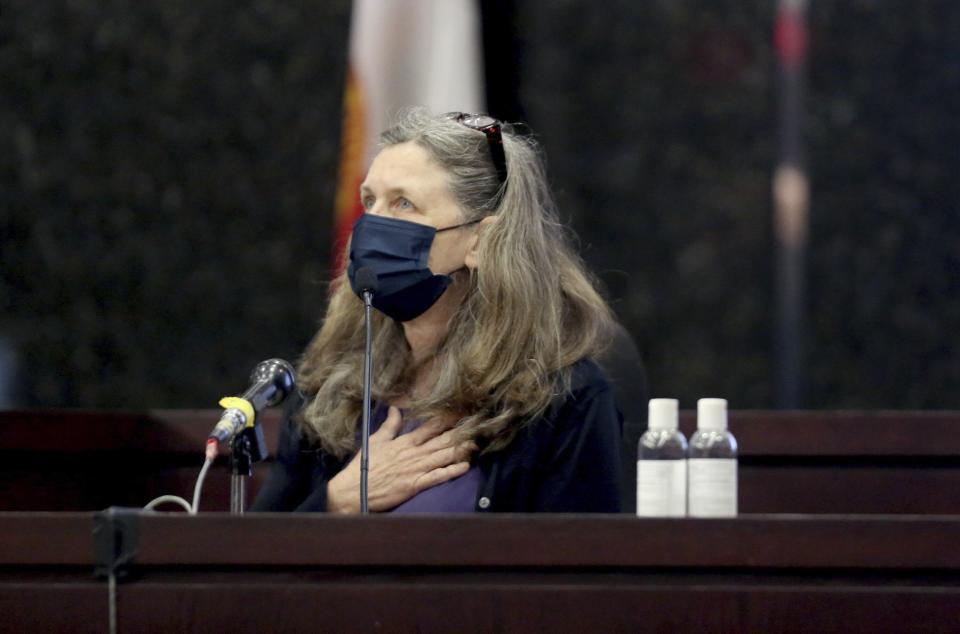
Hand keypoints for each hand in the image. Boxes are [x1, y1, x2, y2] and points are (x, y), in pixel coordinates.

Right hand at [326, 406, 476, 512]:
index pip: (430, 427)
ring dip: (460, 450)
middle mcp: (413, 453)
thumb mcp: (376, 440)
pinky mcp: (415, 485)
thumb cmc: (364, 466)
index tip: (461, 413)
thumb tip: (395, 408)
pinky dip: (451, 471)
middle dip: (460, 433)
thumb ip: (390, 425)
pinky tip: (465, 467)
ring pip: (443, 456)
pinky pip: (437, 477)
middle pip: (441, 440)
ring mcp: (415, 469)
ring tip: (475, 444)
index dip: (447, 420)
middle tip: (476, 426)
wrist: (353, 490)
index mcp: (405, 442)